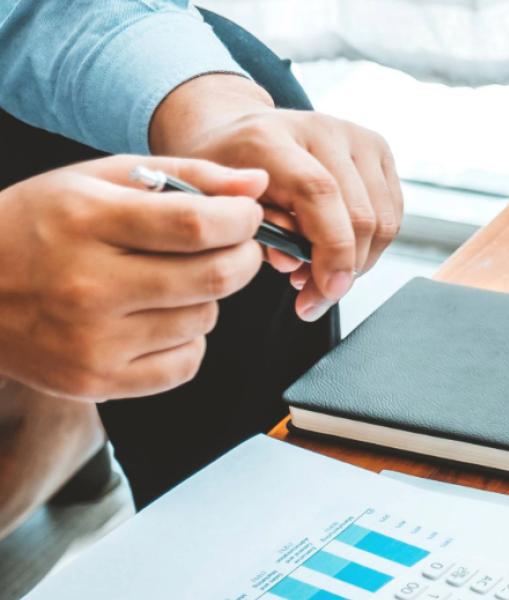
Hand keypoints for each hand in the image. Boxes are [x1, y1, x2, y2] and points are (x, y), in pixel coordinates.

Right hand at [0, 156, 267, 400]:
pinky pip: (186, 363)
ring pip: (205, 319)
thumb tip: (257, 185)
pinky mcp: (96, 382)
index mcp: (86, 223)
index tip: (246, 215)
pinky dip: (188, 339)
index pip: (196, 225)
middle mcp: (88, 286)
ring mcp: (92, 341)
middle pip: (213, 278)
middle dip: (242, 257)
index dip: (241, 219)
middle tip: (233, 246)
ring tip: (171, 280)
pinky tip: (157, 318)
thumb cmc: (36, 225)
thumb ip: (185, 176)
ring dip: (208, 298)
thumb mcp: (96, 179)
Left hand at [151, 74, 402, 320]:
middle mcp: (322, 128)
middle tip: (314, 298)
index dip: (330, 248)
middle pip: (360, 213)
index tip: (325, 291)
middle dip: (344, 270)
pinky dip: (371, 246)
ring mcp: (356, 136)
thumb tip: (294, 265)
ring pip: (384, 220)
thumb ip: (252, 234)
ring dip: (359, 262)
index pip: (319, 192)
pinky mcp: (378, 149)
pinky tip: (338, 253)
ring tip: (321, 274)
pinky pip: (392, 214)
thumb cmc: (224, 173)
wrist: (238, 131)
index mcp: (271, 136)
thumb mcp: (216, 205)